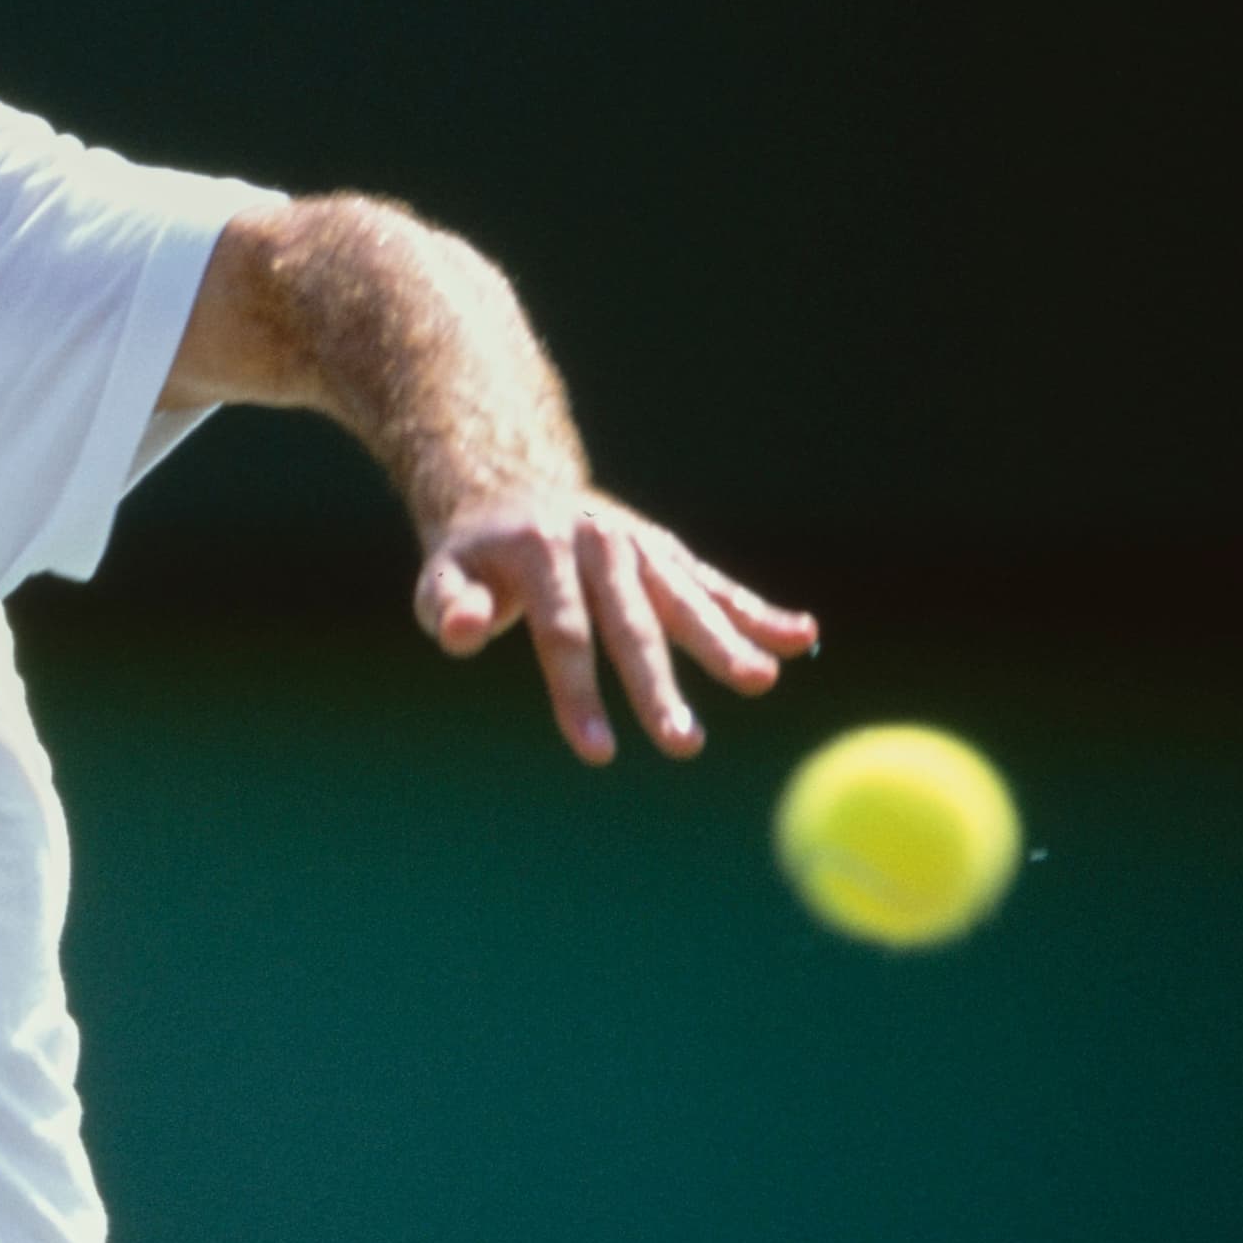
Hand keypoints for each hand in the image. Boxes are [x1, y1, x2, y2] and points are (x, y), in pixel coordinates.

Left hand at [415, 490, 817, 762]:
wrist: (512, 490)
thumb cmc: (475, 557)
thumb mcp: (442, 577)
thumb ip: (448, 607)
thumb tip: (462, 632)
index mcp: (542, 550)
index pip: (563, 633)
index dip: (578, 694)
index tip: (597, 752)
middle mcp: (600, 543)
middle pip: (633, 624)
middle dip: (659, 687)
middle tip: (684, 745)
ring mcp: (640, 547)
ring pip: (686, 601)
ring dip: (726, 644)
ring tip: (760, 682)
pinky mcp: (668, 554)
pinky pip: (716, 586)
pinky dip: (757, 611)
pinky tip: (800, 636)